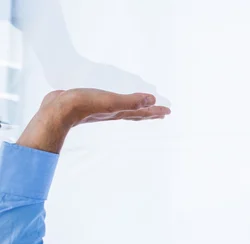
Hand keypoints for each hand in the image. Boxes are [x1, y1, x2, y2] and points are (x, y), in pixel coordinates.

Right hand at [17, 89, 170, 153]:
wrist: (56, 110)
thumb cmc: (84, 105)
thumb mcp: (111, 101)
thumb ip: (131, 101)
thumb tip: (153, 100)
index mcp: (119, 112)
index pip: (142, 113)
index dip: (156, 111)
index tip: (169, 112)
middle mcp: (112, 113)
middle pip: (135, 113)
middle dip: (148, 112)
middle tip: (160, 112)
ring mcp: (100, 109)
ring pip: (122, 109)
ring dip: (133, 107)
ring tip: (139, 106)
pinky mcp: (89, 103)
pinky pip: (108, 102)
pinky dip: (114, 101)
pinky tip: (109, 99)